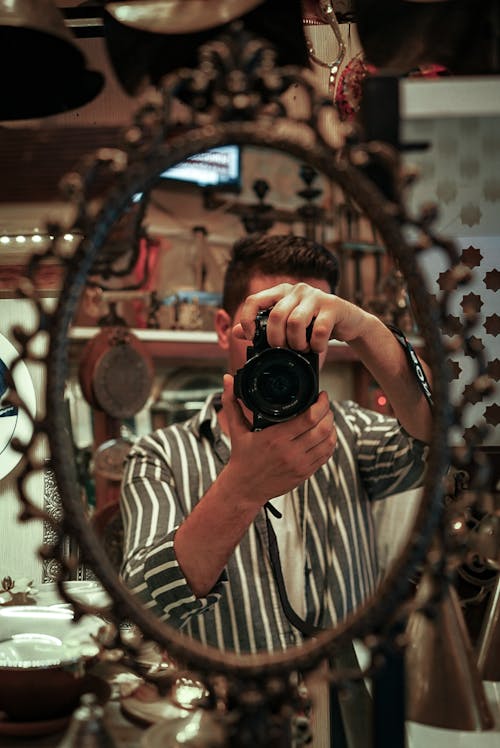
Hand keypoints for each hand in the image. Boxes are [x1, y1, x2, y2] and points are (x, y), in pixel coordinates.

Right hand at [221, 374, 336, 505]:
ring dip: (332, 426)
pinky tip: (327, 433)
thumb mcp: (236, 429)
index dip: (320, 404)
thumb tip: (227, 378)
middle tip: (324, 404)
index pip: (309, 417)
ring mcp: (300, 464)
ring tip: (326, 417)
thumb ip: (232, 402)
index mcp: (275, 438)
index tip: (320, 395)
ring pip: (328, 441)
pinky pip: (326, 455)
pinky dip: (330, 442)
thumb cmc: (242, 457)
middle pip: (323, 427)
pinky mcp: (305, 473)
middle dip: (328, 412)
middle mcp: (291, 452)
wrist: (244, 488)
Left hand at [232, 282, 367, 352]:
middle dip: (277, 339)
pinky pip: (319, 330)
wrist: (349, 322)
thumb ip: (263, 327)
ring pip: (296, 322)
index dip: (248, 319)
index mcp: (281, 292)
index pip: (254, 300)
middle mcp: (297, 290)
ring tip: (302, 348)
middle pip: (276, 315)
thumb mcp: (287, 326)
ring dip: (297, 343)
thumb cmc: (314, 324)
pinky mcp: (333, 306)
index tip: (251, 336)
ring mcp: (316, 296)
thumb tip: (236, 332)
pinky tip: (317, 347)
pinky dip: (316, 345)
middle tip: (284, 349)